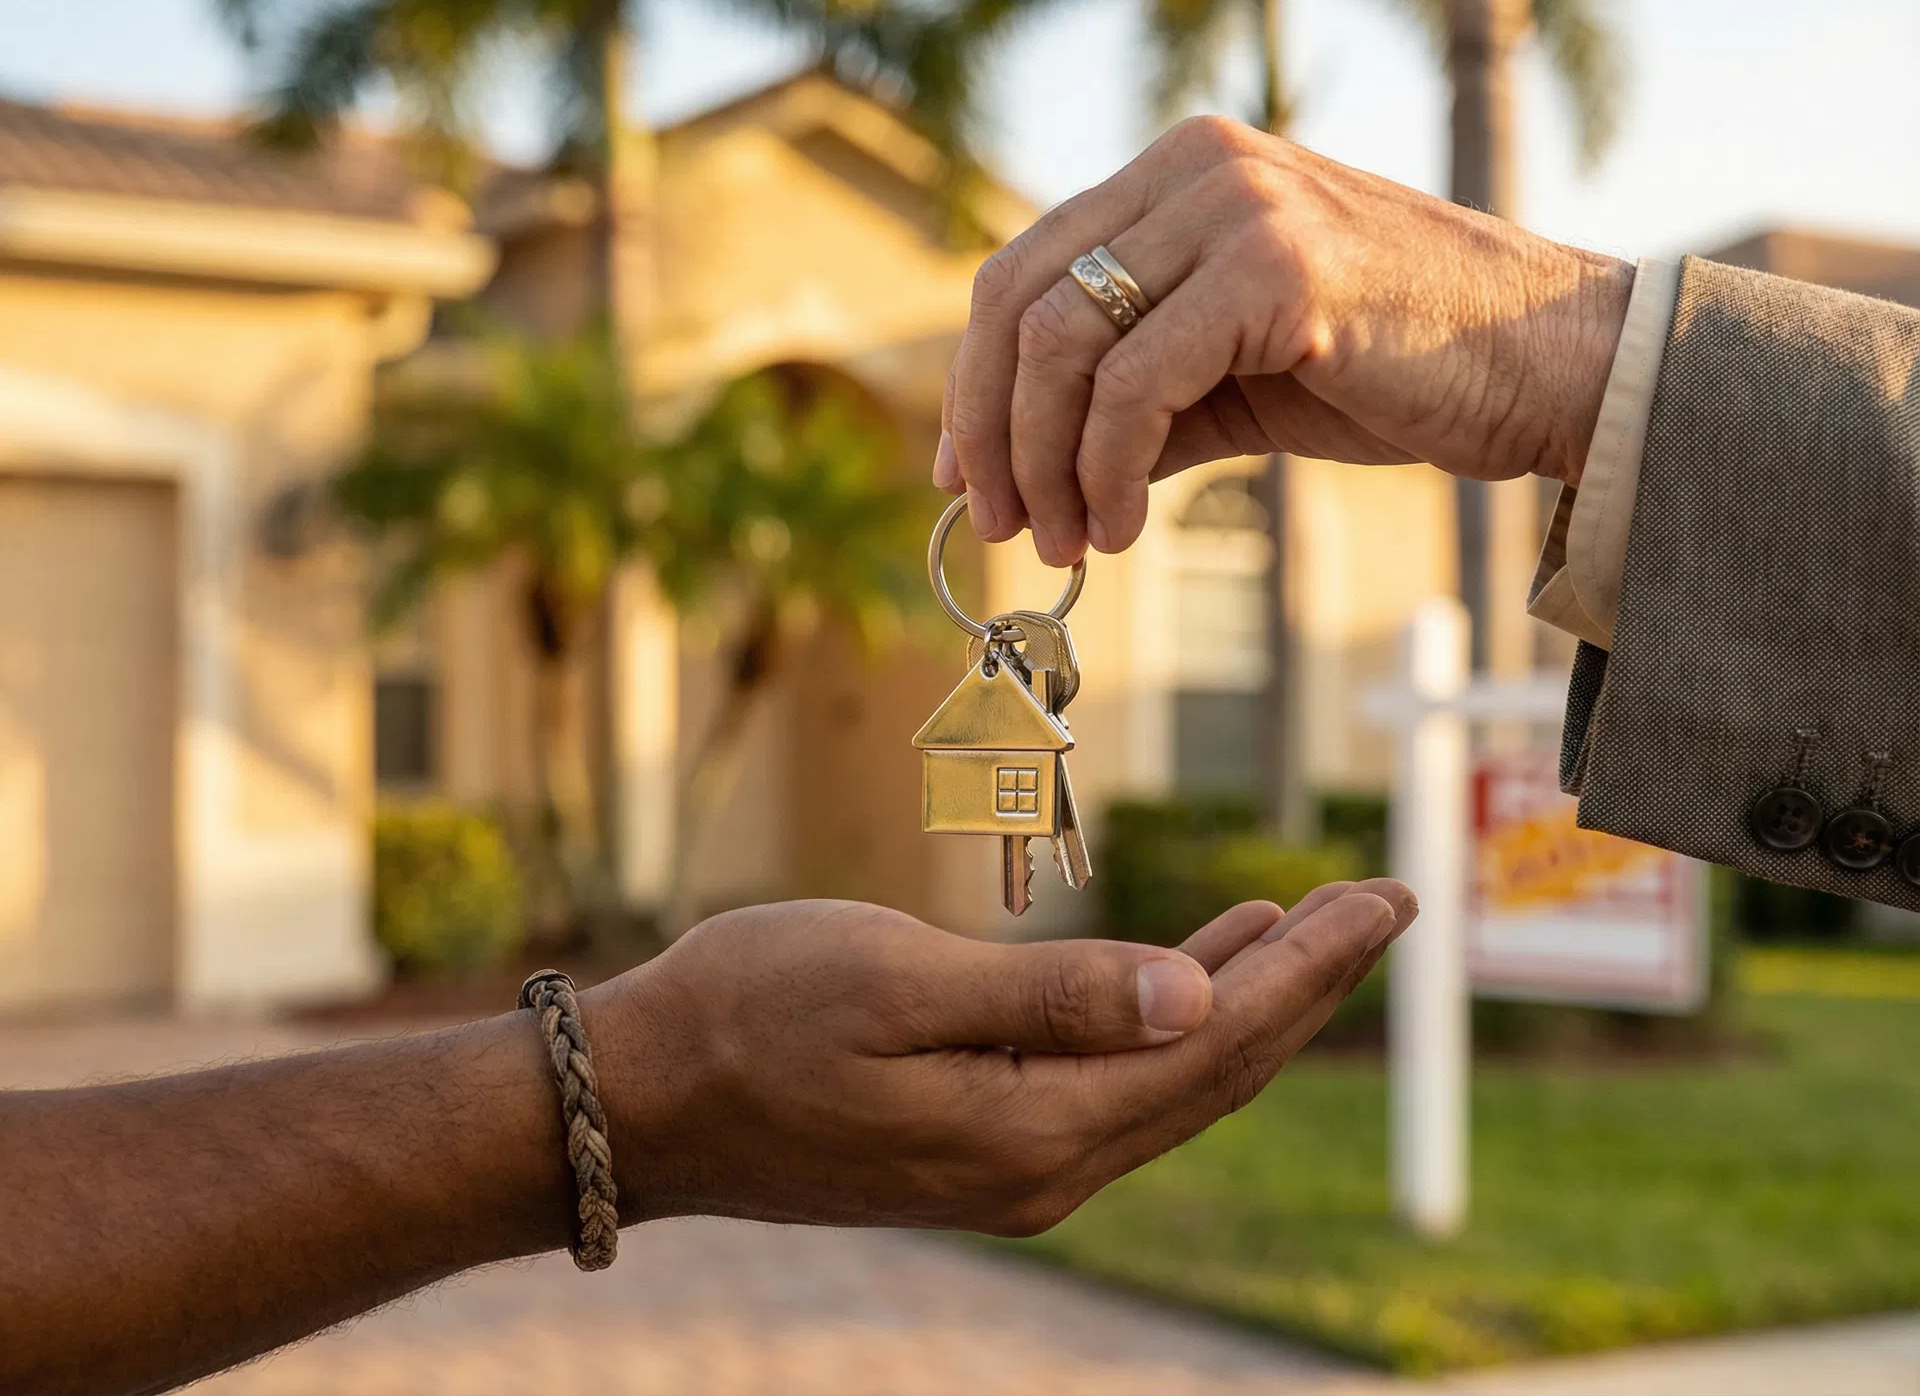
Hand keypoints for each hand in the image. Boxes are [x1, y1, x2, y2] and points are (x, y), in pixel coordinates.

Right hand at [581, 882, 1413, 1234]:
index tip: (1386, 900)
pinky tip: (1200, 964)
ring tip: (1316, 923)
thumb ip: (1053, 994)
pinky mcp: (983, 1138)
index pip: (1215, 1045)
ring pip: (1171, 1075)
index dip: (1310, 970)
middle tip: (1384, 901)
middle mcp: (1043, 1166)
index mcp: (1032, 1129)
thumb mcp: (894, 983)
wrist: (641, 1097)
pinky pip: (1113, 1078)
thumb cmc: (749, 1014)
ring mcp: (1013, 1161)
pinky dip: (1171, 1014)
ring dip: (1249, 997)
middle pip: (1215, 1068)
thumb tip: (1198, 997)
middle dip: (1306, 982)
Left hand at [935, 115, 1633, 565]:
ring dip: (1042, 463)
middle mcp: (1195, 168)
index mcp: (1176, 174)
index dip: (973, 384)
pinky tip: (1121, 527)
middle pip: (1016, 299)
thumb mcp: (1231, 378)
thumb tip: (1016, 469)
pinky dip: (1105, 469)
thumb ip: (1129, 400)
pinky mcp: (1276, 269)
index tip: (965, 478)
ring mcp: (1236, 207)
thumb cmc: (1393, 370)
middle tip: (998, 526)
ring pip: (1062, 340)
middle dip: (988, 429)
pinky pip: (1134, 383)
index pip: (1020, 271)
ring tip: (1065, 543)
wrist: (1549, 365)